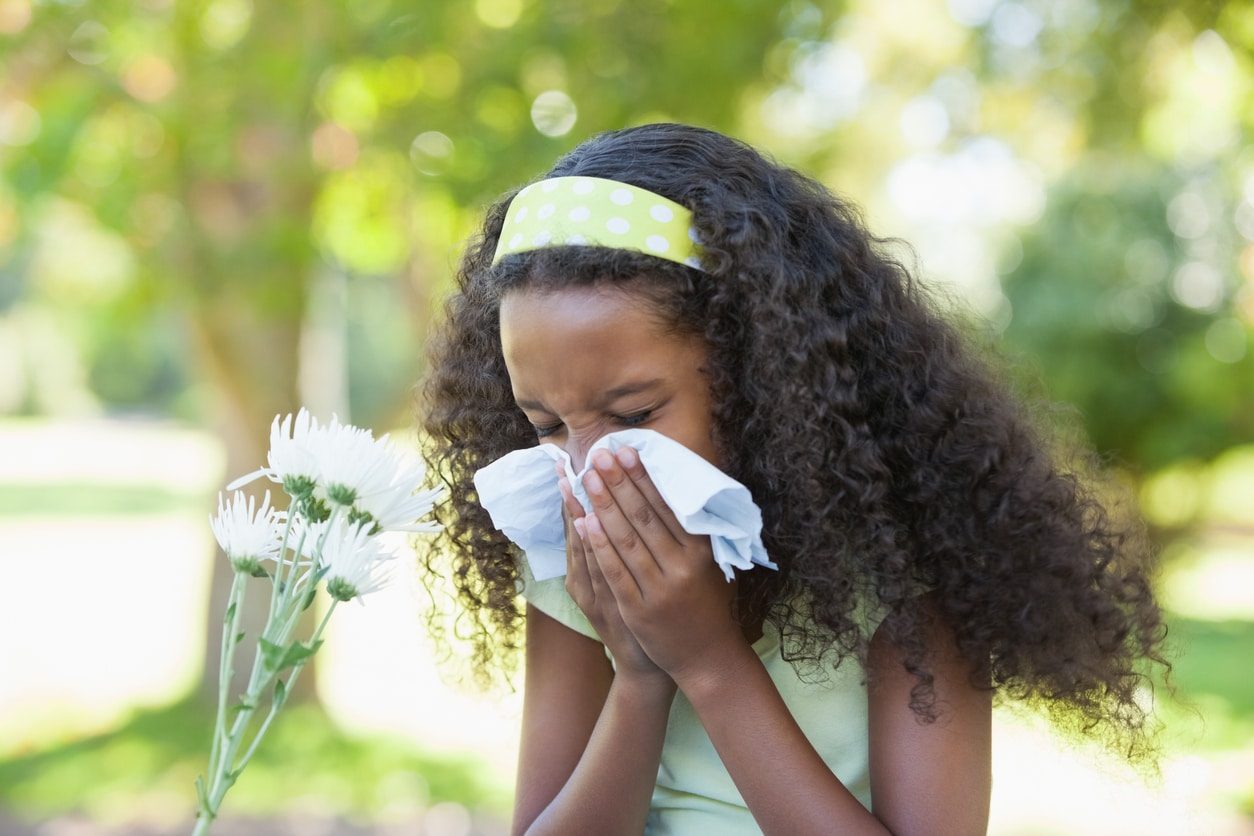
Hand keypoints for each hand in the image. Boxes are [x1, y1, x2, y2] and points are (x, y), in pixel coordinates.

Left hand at [578, 446, 742, 682]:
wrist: (706, 658)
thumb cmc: (706, 603)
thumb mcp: (708, 564)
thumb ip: (693, 532)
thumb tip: (673, 487)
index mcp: (700, 551)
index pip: (667, 505)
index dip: (644, 476)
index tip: (626, 450)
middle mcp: (682, 567)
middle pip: (643, 517)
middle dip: (618, 483)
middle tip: (599, 455)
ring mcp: (659, 590)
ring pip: (626, 540)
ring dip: (603, 506)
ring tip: (586, 478)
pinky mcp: (638, 610)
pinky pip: (614, 571)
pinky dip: (598, 545)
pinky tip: (584, 522)